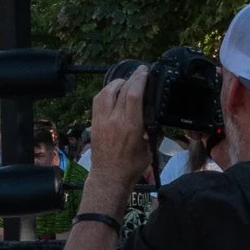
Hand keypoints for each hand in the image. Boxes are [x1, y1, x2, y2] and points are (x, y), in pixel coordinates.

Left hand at [87, 69, 150, 189]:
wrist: (109, 177)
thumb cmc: (131, 166)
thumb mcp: (149, 148)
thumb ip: (152, 130)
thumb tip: (156, 117)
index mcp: (130, 126)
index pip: (133, 94)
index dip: (140, 79)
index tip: (145, 71)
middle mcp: (114, 120)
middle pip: (121, 89)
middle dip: (132, 78)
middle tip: (140, 73)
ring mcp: (101, 120)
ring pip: (106, 92)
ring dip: (117, 83)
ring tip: (127, 82)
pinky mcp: (94, 123)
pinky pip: (98, 100)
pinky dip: (106, 92)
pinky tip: (113, 92)